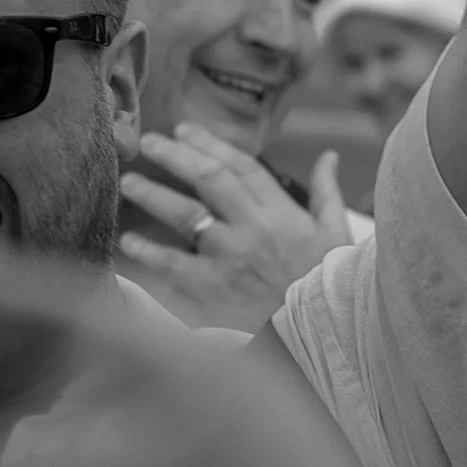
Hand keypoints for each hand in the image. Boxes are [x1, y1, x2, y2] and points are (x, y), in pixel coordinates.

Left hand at [117, 126, 343, 328]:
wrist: (322, 336)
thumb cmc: (329, 285)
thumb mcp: (336, 234)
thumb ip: (327, 192)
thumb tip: (329, 157)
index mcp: (281, 212)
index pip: (241, 165)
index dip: (211, 142)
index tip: (185, 130)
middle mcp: (252, 228)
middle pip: (208, 178)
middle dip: (176, 155)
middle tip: (150, 143)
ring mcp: (231, 258)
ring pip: (186, 215)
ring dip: (154, 195)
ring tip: (130, 184)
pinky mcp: (214, 290)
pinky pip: (174, 265)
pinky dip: (150, 252)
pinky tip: (130, 241)